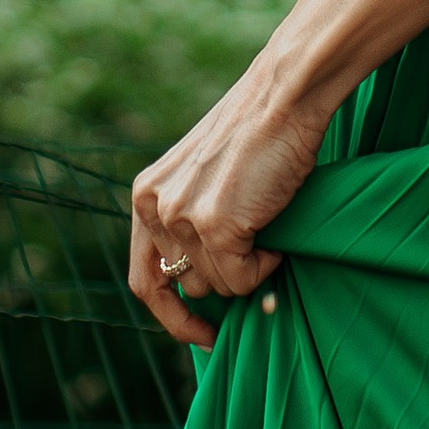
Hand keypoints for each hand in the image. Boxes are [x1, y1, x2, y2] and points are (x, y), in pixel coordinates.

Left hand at [127, 48, 327, 349]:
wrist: (284, 95)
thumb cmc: (256, 134)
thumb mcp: (202, 176)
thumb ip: (189, 221)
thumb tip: (203, 289)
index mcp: (145, 195)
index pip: (144, 280)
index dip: (171, 315)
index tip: (201, 333)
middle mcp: (155, 207)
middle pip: (189, 285)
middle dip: (225, 277)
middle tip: (256, 254)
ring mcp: (183, 217)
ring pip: (217, 286)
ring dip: (247, 269)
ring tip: (265, 226)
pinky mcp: (215, 226)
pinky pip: (242, 280)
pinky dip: (265, 267)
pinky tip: (275, 234)